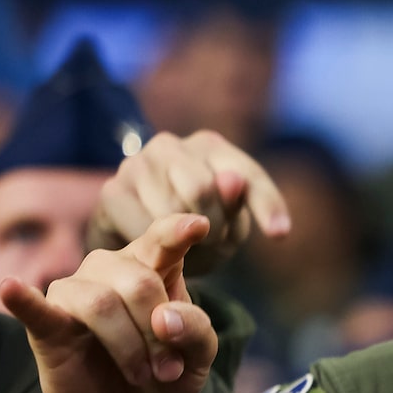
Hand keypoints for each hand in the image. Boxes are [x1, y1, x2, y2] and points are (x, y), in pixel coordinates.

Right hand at [1, 214, 217, 392]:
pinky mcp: (46, 326)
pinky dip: (22, 298)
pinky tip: (11, 288)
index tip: (200, 226)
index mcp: (154, 268)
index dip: (178, 231)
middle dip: (159, 332)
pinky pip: (33, 307)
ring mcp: (75, 294)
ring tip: (142, 374)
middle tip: (169, 370)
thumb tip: (165, 318)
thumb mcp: (198, 358)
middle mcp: (111, 270)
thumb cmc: (164, 373)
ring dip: (129, 346)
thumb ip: (197, 331)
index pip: (163, 239)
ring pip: (101, 303)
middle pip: (138, 281)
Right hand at [90, 130, 290, 274]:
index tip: (279, 234)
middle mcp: (170, 145)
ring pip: (171, 209)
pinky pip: (143, 225)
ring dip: (184, 239)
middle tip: (211, 243)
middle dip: (214, 227)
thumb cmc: (198, 229)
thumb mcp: (232, 221)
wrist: (143, 247)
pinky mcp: (112, 191)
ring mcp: (136, 164)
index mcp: (210, 147)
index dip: (265, 206)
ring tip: (185, 246)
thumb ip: (242, 201)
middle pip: (202, 189)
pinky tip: (158, 247)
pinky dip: (157, 246)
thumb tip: (232, 180)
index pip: (245, 175)